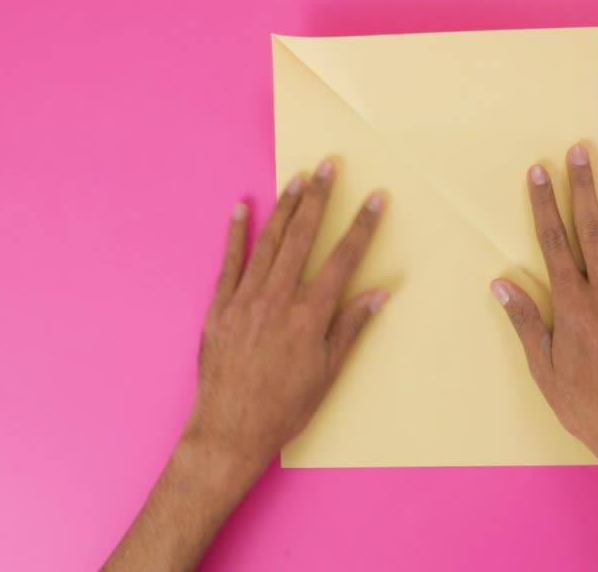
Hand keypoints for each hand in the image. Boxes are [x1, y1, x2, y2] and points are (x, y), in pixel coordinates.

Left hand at [105, 159, 386, 571]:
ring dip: (285, 207)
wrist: (230, 430)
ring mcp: (246, 299)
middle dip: (319, 198)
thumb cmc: (284, 408)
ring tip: (297, 177)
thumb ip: (350, 328)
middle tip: (329, 166)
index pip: (344, 259)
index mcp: (310, 314)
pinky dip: (236, 234)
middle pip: (303, 237)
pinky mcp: (219, 307)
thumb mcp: (327, 373)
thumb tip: (378, 294)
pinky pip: (229, 262)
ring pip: (269, 242)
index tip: (375, 198)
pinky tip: (242, 208)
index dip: (362, 226)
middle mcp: (279, 298)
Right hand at [492, 145, 597, 469]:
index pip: (553, 242)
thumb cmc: (587, 407)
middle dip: (582, 187)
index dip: (543, 204)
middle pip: (590, 229)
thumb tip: (502, 285)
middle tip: (577, 151)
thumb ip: (527, 322)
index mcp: (573, 305)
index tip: (537, 172)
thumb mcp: (545, 369)